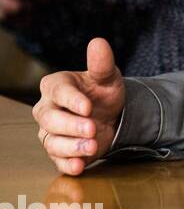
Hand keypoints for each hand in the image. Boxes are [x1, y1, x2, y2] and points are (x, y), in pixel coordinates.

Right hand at [32, 38, 126, 174]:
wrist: (111, 115)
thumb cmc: (103, 92)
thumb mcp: (107, 77)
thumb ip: (101, 63)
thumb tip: (99, 43)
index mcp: (56, 86)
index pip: (57, 92)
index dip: (71, 100)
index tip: (88, 107)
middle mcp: (47, 109)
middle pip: (50, 119)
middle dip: (71, 125)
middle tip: (92, 128)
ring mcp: (51, 131)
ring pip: (52, 141)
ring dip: (72, 146)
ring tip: (93, 146)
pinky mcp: (59, 151)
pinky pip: (58, 160)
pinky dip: (69, 164)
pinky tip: (81, 165)